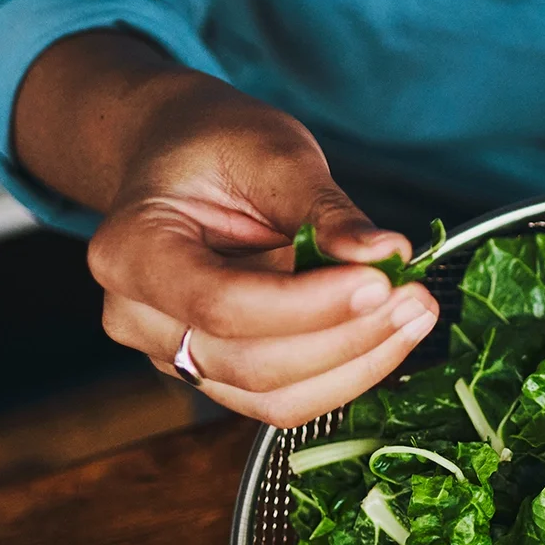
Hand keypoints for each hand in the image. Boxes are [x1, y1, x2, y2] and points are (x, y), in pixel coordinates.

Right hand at [82, 74, 439, 426]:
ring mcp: (173, 355)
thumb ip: (325, 209)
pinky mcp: (217, 373)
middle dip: (344, 338)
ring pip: (272, 396)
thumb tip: (387, 252)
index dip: (307, 305)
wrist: (183, 160)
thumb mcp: (272, 153)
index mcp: (128, 252)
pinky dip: (345, 372)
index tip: (381, 281)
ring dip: (356, 363)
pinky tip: (389, 331)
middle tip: (416, 297)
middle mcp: (136, 317)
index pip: (221, 305)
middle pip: (250, 363)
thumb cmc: (219, 147)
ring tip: (415, 313)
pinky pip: (285, 397)